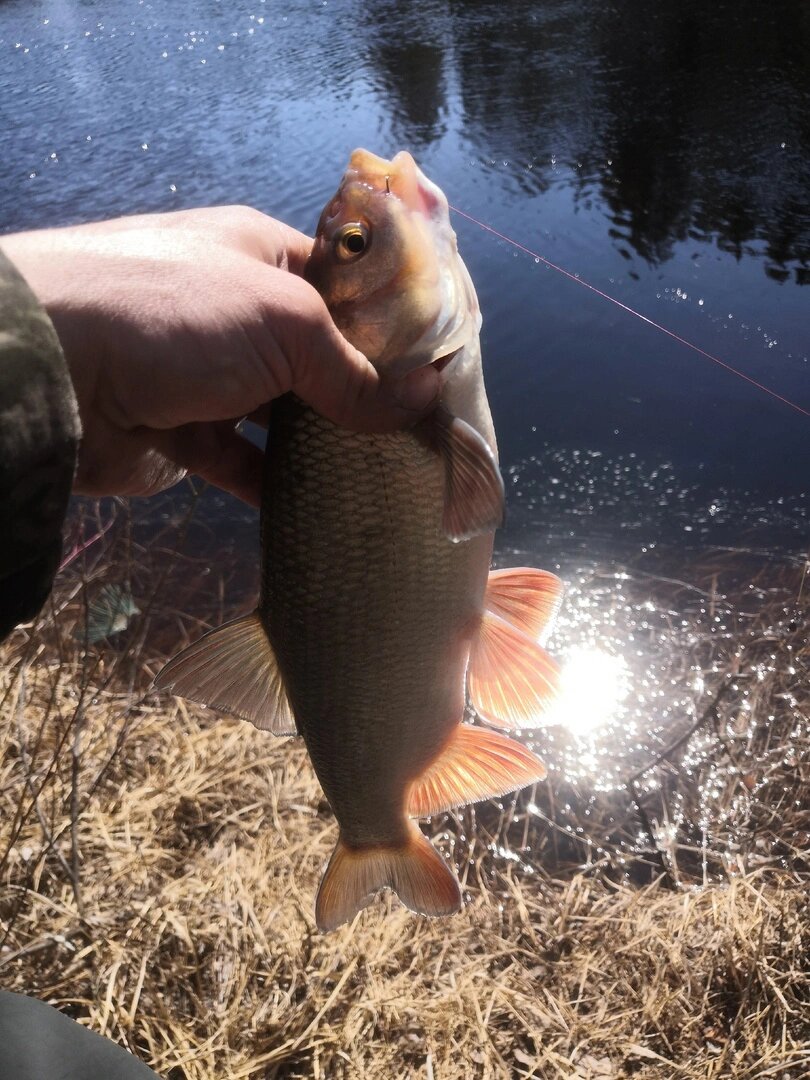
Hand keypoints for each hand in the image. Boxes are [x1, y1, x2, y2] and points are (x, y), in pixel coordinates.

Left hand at [1, 207, 439, 506]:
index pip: (345, 286)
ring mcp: (210, 375)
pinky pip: (244, 464)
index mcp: (262, 255)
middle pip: (320, 356)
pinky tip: (324, 509)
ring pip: (285, 416)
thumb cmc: (177, 314)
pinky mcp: (186, 434)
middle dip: (367, 396)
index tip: (439, 372)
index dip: (393, 326)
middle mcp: (238, 311)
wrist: (53, 371)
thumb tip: (428, 399)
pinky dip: (278, 486)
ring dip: (327, 446)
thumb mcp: (283, 324)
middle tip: (424, 437)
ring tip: (388, 478)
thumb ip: (355, 370)